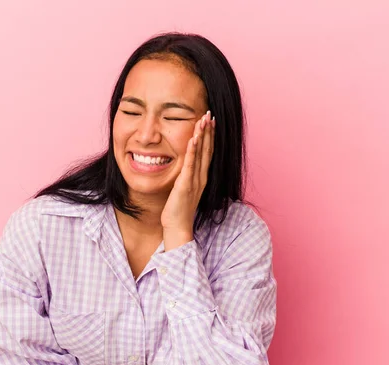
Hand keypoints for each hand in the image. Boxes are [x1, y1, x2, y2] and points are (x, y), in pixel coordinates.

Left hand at [161, 110, 214, 250]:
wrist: (177, 227)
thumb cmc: (178, 209)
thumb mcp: (183, 188)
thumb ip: (185, 175)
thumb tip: (183, 164)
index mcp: (201, 177)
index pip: (207, 152)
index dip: (210, 136)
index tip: (210, 121)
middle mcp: (201, 177)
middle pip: (207, 149)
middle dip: (209, 131)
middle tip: (210, 114)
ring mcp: (195, 181)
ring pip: (201, 154)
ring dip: (203, 136)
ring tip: (204, 120)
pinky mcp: (186, 185)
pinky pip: (190, 165)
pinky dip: (192, 151)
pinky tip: (193, 139)